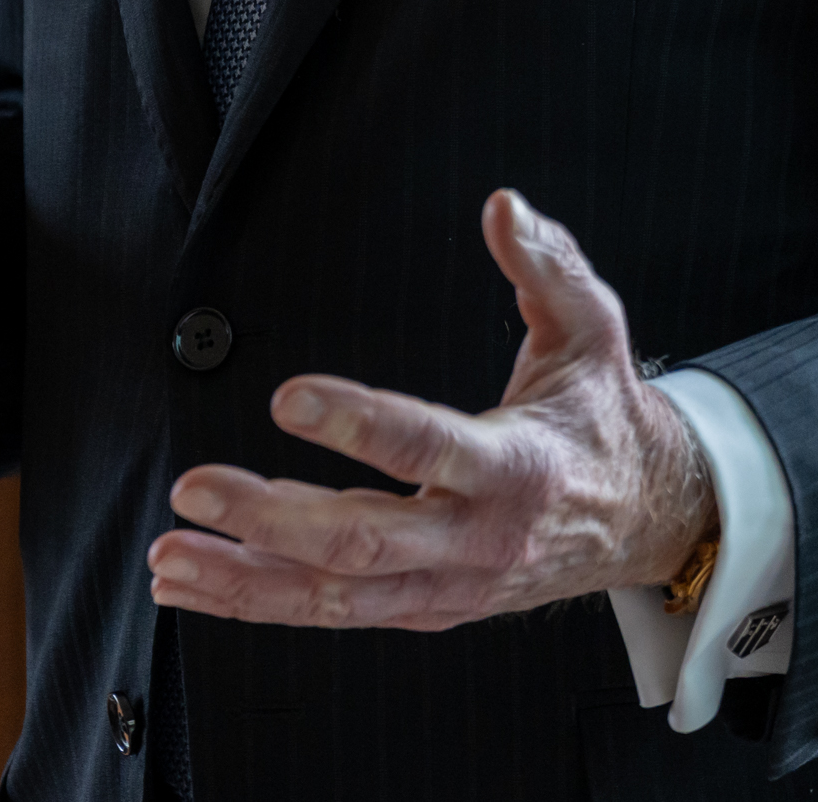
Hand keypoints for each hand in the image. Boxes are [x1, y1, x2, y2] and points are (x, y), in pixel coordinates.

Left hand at [145, 189, 714, 629]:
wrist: (647, 518)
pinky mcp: (426, 609)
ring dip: (245, 580)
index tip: (288, 397)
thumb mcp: (594, 330)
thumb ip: (548, 264)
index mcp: (517, 468)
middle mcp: (476, 540)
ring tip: (170, 555)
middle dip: (270, 519)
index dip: (357, 425)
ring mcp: (448, 587)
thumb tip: (504, 205)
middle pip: (364, 541)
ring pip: (336, 596)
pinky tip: (196, 589)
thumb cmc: (602, 417)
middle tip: (194, 488)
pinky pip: (335, 613)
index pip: (427, 447)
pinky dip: (262, 604)